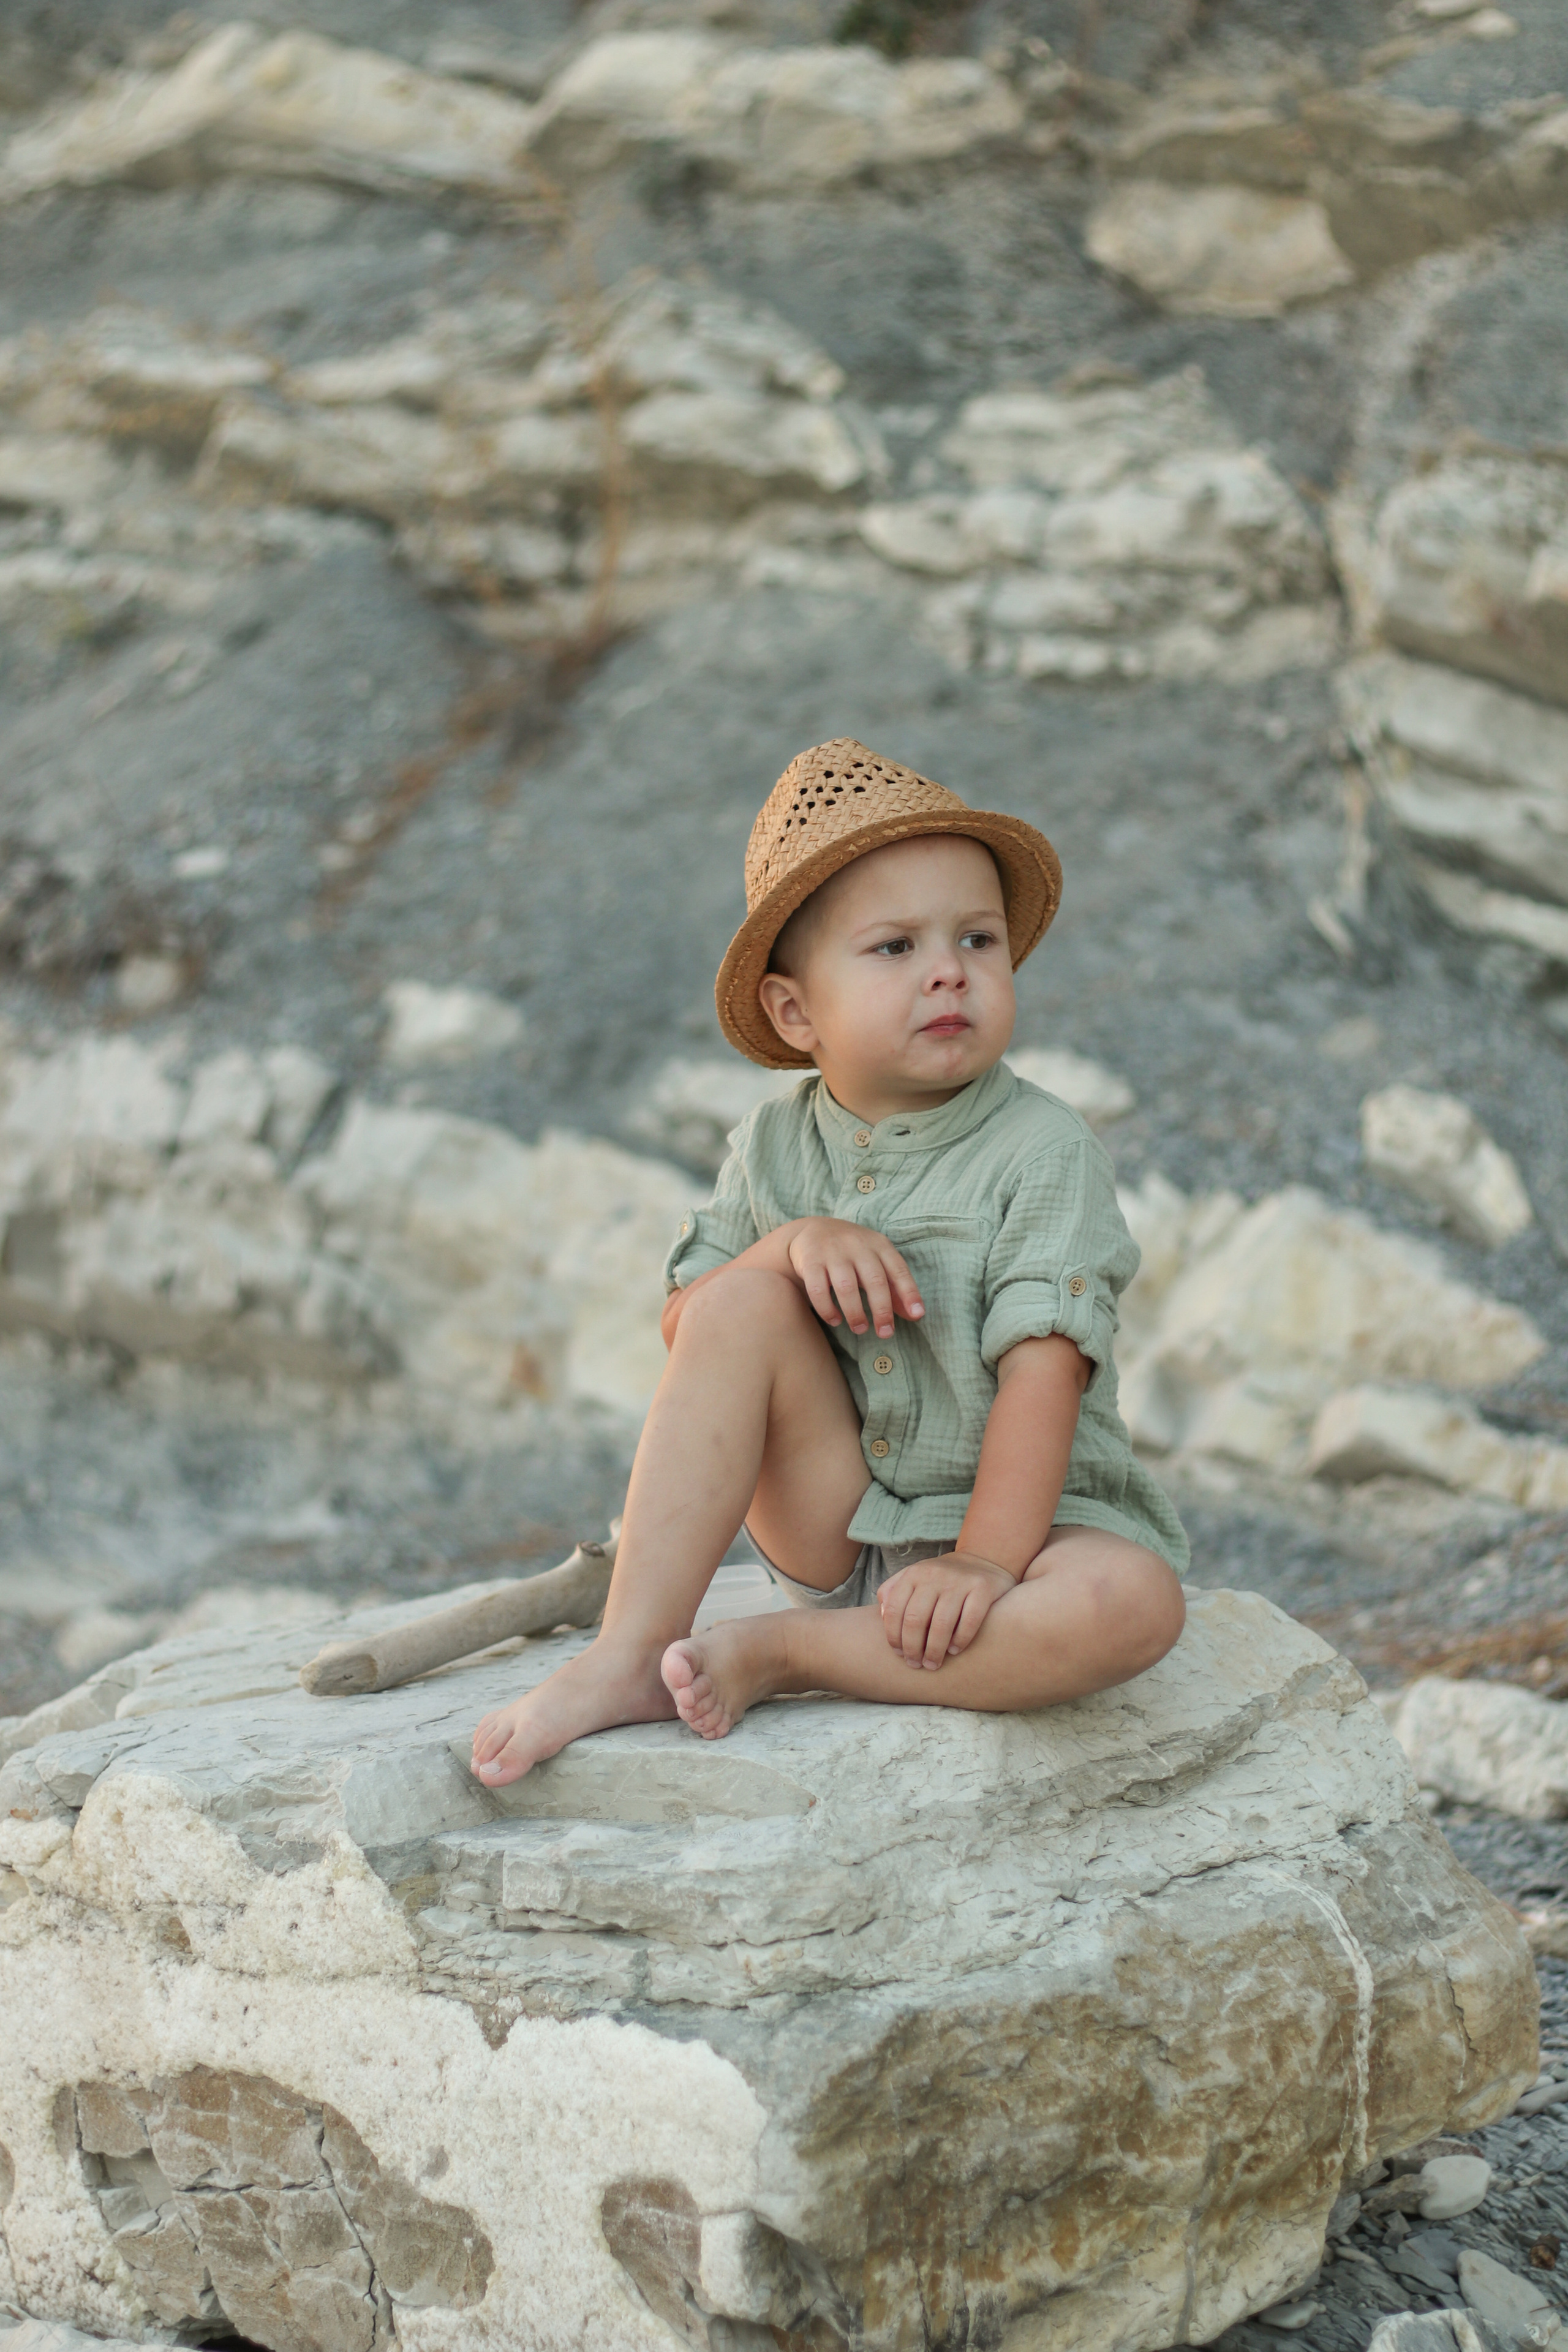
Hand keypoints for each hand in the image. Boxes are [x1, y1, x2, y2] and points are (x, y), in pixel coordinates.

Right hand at [785, 1218, 923, 1338]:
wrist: (812, 1230)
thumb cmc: (852, 1253)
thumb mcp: (876, 1262)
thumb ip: (894, 1287)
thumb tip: (915, 1315)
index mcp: (878, 1245)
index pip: (898, 1269)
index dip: (909, 1293)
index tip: (918, 1315)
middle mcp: (857, 1245)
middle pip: (874, 1280)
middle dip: (882, 1311)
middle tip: (885, 1333)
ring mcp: (832, 1251)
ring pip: (846, 1287)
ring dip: (855, 1313)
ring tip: (860, 1329)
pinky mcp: (810, 1261)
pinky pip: (818, 1290)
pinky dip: (827, 1309)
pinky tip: (835, 1320)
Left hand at [877, 1550, 1017, 1668]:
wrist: (982, 1561)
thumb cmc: (941, 1579)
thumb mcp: (914, 1577)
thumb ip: (893, 1591)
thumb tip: (882, 1616)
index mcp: (914, 1574)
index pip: (896, 1609)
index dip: (894, 1636)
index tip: (898, 1654)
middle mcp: (935, 1575)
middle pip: (916, 1619)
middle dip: (913, 1648)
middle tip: (915, 1664)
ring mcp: (960, 1581)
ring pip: (942, 1623)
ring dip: (935, 1650)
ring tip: (933, 1664)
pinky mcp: (983, 1588)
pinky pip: (970, 1620)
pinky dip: (960, 1640)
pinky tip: (955, 1650)